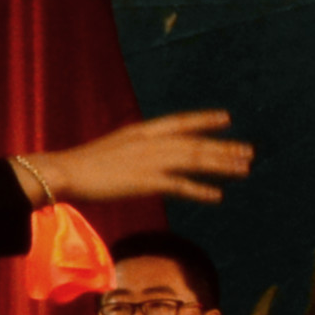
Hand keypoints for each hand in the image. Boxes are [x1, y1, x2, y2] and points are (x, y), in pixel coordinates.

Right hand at [31, 111, 251, 209]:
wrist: (66, 172)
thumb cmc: (84, 165)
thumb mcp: (115, 149)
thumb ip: (136, 150)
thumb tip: (149, 157)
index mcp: (143, 131)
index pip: (181, 121)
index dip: (205, 120)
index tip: (227, 118)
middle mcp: (151, 142)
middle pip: (196, 143)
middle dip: (224, 147)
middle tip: (249, 152)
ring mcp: (150, 161)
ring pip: (195, 160)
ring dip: (222, 165)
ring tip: (245, 168)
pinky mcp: (147, 182)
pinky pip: (181, 186)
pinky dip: (201, 191)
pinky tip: (218, 196)